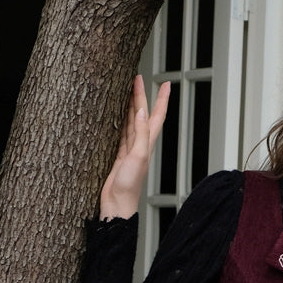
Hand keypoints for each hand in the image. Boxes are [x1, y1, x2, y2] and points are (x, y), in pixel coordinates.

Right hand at [100, 75, 171, 219]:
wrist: (117, 205)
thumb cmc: (128, 186)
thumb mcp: (137, 157)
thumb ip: (140, 134)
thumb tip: (140, 112)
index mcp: (148, 143)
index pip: (157, 116)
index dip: (162, 99)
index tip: (166, 83)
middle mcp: (140, 145)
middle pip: (142, 115)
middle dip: (141, 96)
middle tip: (137, 78)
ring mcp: (129, 150)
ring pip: (130, 121)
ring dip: (130, 105)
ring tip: (127, 89)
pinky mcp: (117, 156)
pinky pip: (120, 132)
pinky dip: (119, 121)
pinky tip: (116, 114)